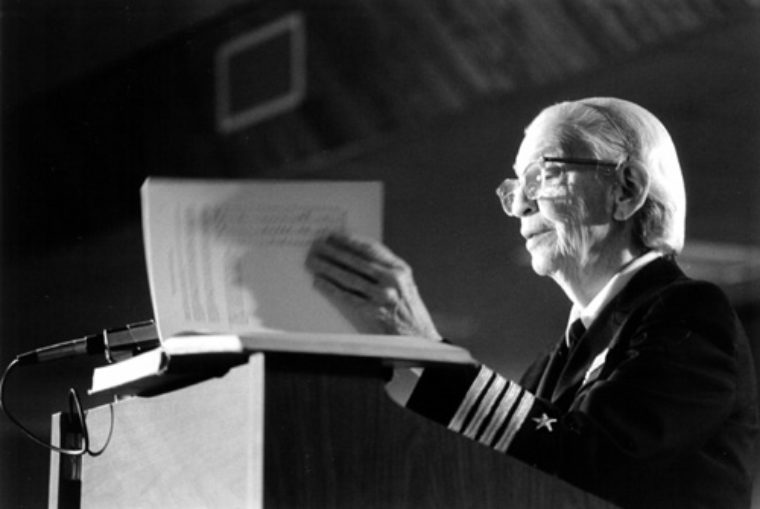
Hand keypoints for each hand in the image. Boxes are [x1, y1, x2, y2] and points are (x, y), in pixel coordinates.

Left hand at [306, 233, 440, 339]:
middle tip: (317, 244)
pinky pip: (345, 297)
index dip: (350, 240)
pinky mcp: (371, 312)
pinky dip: (330, 288)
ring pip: (348, 277)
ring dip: (327, 268)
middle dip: (333, 251)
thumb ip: (385, 268)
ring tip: (312, 261)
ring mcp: (381, 297)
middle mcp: (391, 281)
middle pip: (356, 261)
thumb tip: (354, 253)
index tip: (334, 235)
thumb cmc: (408, 309)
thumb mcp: (404, 283)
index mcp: (399, 270)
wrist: (417, 337)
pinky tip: (318, 281)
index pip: (370, 249)